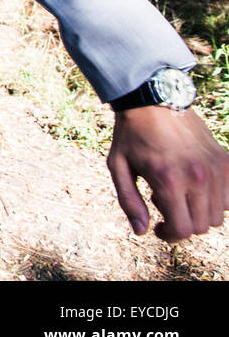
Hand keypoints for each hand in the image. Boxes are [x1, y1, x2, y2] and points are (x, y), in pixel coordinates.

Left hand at [107, 105, 228, 240]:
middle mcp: (197, 177)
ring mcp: (215, 169)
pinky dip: (215, 200)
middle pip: (201, 226)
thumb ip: (129, 201)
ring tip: (177, 190)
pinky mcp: (225, 161)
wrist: (154, 101)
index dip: (169, 235)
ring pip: (217, 215)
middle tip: (163, 203)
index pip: (183, 229)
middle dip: (182, 224)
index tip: (158, 227)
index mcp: (169, 181)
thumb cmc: (131, 135)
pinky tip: (195, 186)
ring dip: (197, 212)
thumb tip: (142, 231)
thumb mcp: (118, 167)